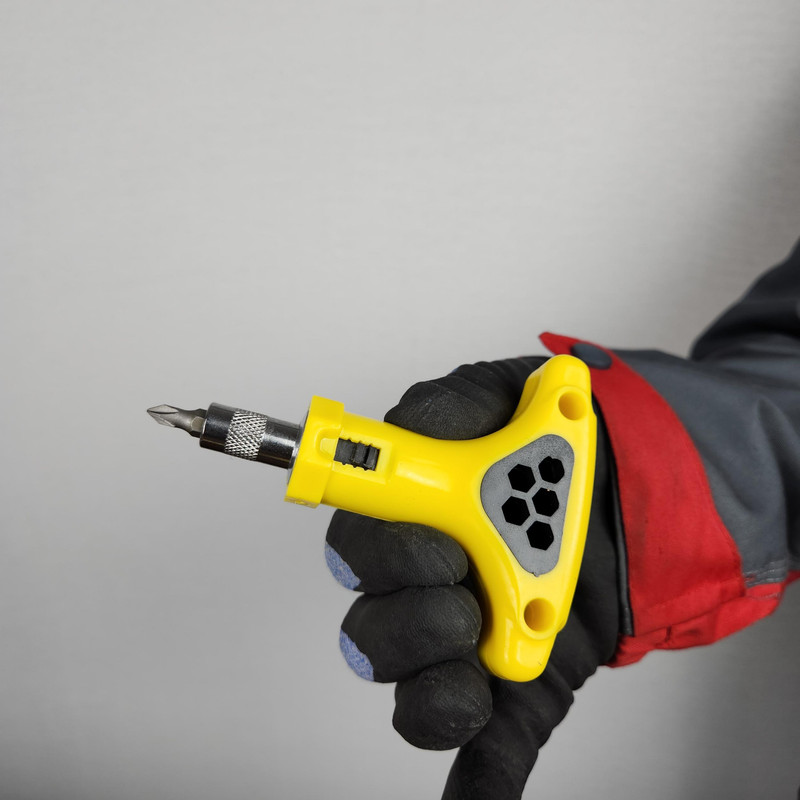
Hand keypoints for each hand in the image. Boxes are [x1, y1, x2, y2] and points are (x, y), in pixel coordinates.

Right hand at [325, 358, 620, 798]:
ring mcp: (473, 642)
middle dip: (412, 620)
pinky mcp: (523, 685)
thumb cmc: (565, 439)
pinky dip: (476, 780)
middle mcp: (429, 588)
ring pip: (416, 693)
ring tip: (482, 654)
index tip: (437, 546)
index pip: (360, 546)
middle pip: (373, 632)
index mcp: (414, 519)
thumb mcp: (510, 394)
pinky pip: (491, 747)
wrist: (644, 486)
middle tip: (463, 590)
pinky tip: (478, 796)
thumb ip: (451, 406)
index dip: (384, 554)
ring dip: (435, 691)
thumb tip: (408, 432)